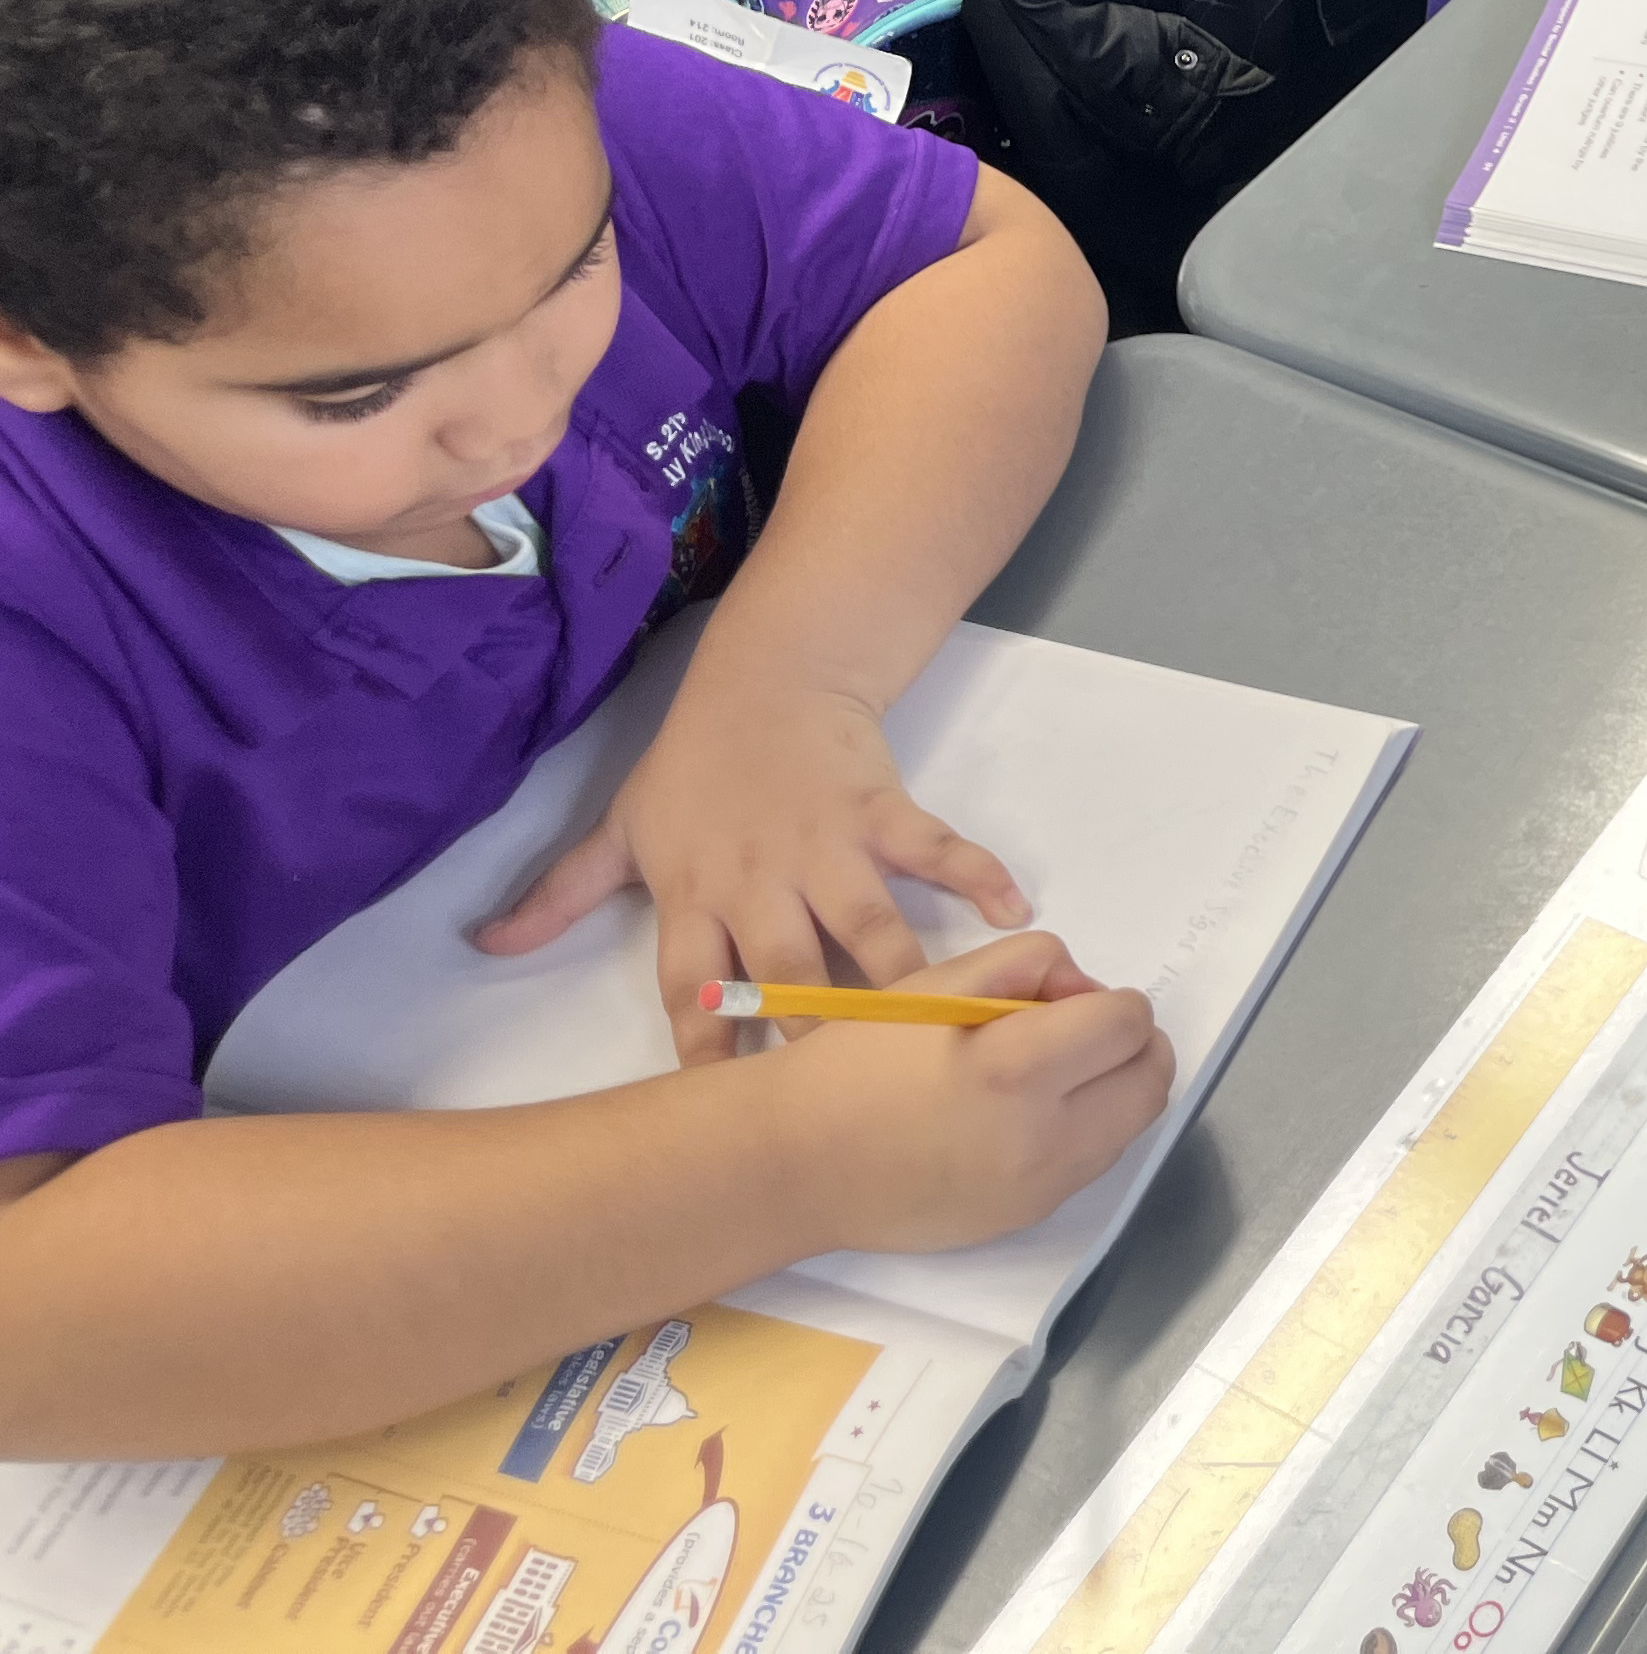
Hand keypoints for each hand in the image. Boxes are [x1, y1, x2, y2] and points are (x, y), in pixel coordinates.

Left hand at [477, 660, 1029, 1063]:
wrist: (769, 676)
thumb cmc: (693, 763)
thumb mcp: (621, 827)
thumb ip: (562, 893)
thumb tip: (483, 942)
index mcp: (694, 894)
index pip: (692, 991)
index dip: (704, 1052)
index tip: (720, 1117)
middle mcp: (760, 879)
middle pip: (785, 972)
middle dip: (808, 1034)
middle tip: (841, 1097)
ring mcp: (827, 844)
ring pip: (864, 926)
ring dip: (897, 980)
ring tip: (933, 1037)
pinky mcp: (883, 809)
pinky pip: (935, 848)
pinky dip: (978, 875)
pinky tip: (1015, 915)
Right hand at [765, 928, 1175, 1255]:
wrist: (796, 1163)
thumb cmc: (859, 1061)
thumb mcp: (939, 984)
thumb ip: (1030, 966)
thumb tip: (1086, 990)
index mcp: (1018, 1068)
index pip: (1128, 1024)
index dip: (1110, 1000)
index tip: (1068, 1000)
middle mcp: (1043, 1138)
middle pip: (1151, 1081)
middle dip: (1131, 1045)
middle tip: (1079, 1032)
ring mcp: (1038, 1189)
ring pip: (1130, 1127)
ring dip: (1112, 1090)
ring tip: (1046, 1074)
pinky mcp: (1023, 1219)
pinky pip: (1088, 1165)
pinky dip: (1081, 1132)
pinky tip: (1023, 1116)